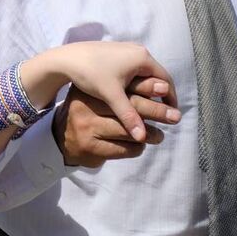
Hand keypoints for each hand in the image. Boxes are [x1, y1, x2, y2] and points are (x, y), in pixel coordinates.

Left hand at [25, 41, 176, 142]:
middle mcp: (137, 50)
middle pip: (157, 75)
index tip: (172, 114)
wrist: (65, 58)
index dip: (171, 99)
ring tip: (148, 106)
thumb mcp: (112, 96)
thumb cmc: (90, 74)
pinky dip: (137, 82)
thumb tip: (142, 138)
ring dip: (148, 88)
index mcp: (142, 58)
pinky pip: (134, 68)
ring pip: (145, 72)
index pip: (166, 80)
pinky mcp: (116, 51)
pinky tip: (131, 95)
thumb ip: (129, 116)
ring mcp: (126, 49)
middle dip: (160, 94)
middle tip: (163, 112)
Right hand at [53, 78, 179, 167]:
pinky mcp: (90, 147)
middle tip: (175, 117)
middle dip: (156, 112)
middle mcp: (85, 107)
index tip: (165, 89)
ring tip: (160, 136)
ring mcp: (87, 128)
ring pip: (128, 131)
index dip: (146, 87)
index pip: (123, 87)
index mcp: (89, 90)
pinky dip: (136, 148)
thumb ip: (122, 91)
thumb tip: (161, 86)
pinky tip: (141, 145)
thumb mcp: (98, 97)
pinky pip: (122, 149)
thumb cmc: (89, 113)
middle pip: (129, 108)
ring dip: (150, 134)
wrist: (61, 139)